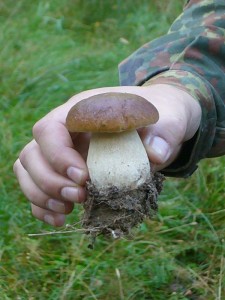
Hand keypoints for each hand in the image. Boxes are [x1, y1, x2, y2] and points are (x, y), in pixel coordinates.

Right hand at [13, 85, 200, 225]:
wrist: (158, 126)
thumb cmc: (158, 118)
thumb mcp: (169, 119)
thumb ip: (163, 133)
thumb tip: (155, 155)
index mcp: (83, 111)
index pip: (50, 129)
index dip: (58, 155)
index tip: (84, 178)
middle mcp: (67, 131)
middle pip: (32, 154)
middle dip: (49, 181)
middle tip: (80, 197)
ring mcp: (64, 152)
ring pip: (28, 170)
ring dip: (41, 195)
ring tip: (68, 210)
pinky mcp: (67, 171)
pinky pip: (39, 187)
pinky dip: (43, 206)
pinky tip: (62, 219)